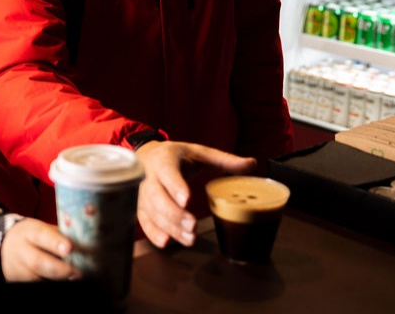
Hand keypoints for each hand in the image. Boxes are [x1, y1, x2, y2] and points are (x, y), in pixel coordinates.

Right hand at [0, 218, 81, 281]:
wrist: (5, 246)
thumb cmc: (32, 237)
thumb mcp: (41, 229)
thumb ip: (59, 236)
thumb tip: (85, 244)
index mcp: (29, 233)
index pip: (42, 236)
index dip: (55, 242)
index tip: (69, 248)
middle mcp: (21, 251)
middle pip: (38, 262)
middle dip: (59, 270)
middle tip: (77, 273)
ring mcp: (18, 269)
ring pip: (37, 279)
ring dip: (57, 280)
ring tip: (73, 278)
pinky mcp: (19, 281)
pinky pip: (37, 284)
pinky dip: (51, 283)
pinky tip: (62, 281)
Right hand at [134, 141, 256, 248]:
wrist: (147, 156)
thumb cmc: (176, 155)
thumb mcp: (199, 152)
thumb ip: (225, 160)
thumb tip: (253, 164)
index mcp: (164, 158)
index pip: (167, 172)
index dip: (175, 186)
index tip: (186, 200)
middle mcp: (149, 176)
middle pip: (156, 196)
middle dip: (173, 213)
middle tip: (192, 225)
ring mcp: (142, 193)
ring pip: (151, 211)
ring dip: (169, 227)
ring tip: (189, 237)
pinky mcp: (140, 206)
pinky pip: (144, 221)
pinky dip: (153, 233)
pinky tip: (167, 241)